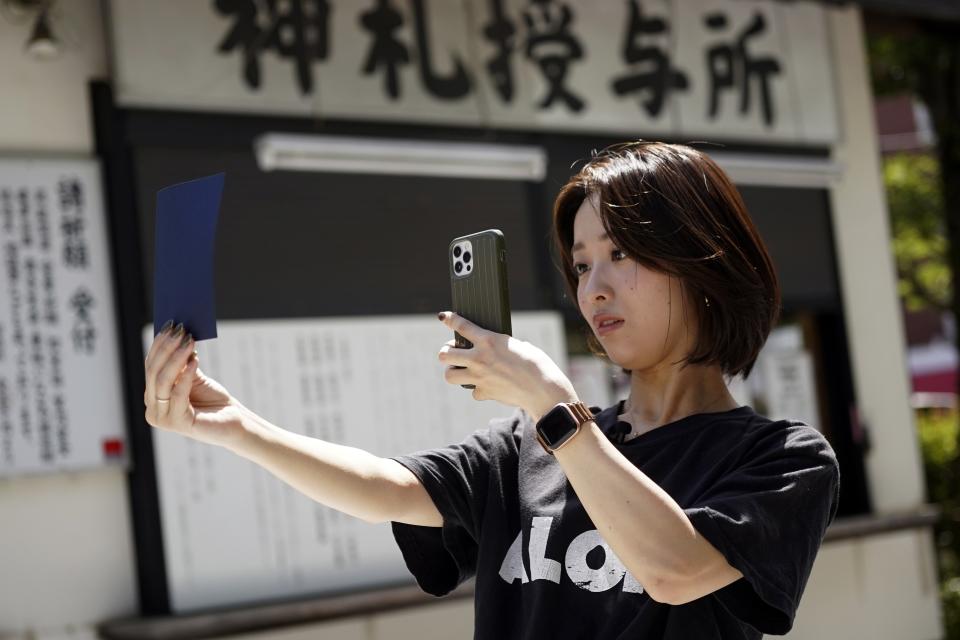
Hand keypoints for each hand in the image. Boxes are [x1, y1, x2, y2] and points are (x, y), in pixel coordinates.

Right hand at [144, 322, 246, 448]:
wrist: (232, 421)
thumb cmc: (212, 399)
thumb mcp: (194, 376)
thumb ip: (182, 361)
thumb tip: (179, 333)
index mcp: (153, 396)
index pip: (150, 366)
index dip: (159, 345)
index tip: (170, 325)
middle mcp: (153, 409)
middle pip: (153, 372)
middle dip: (167, 348)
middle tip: (180, 330)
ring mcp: (162, 419)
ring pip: (163, 381)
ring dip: (176, 358)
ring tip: (189, 341)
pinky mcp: (177, 424)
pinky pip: (178, 393)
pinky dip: (186, 375)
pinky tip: (196, 360)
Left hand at [437, 311, 578, 420]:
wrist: (543, 390)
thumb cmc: (537, 364)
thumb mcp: (518, 346)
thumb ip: (500, 345)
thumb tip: (492, 349)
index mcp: (489, 340)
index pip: (461, 326)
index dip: (449, 319)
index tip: (443, 317)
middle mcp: (479, 358)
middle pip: (444, 354)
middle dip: (445, 352)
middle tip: (454, 352)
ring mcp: (479, 377)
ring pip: (449, 375)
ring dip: (453, 371)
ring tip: (461, 370)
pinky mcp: (484, 393)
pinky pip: (473, 391)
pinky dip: (478, 390)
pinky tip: (487, 386)